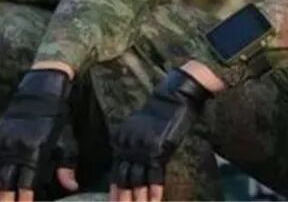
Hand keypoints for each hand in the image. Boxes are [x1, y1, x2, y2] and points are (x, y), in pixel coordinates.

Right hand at [0, 69, 71, 201]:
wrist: (38, 95)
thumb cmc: (56, 121)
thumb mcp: (65, 142)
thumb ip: (66, 167)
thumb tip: (72, 187)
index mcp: (34, 150)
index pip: (26, 183)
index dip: (24, 199)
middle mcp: (14, 149)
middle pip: (6, 184)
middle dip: (5, 201)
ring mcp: (1, 145)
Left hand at [109, 68, 210, 201]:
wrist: (173, 96)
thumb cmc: (159, 110)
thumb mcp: (139, 126)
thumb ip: (133, 143)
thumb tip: (133, 162)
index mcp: (121, 140)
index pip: (116, 172)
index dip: (115, 191)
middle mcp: (128, 145)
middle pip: (123, 180)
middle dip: (123, 199)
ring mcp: (142, 148)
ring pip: (137, 182)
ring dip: (137, 200)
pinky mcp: (158, 149)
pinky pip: (154, 176)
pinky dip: (154, 190)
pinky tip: (155, 200)